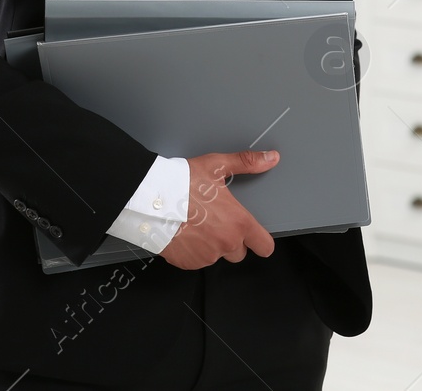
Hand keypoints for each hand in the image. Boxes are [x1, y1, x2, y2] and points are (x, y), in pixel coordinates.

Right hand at [158, 150, 277, 269]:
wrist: (151, 199)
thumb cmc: (182, 182)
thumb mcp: (217, 166)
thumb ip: (246, 163)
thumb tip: (270, 158)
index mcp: (238, 223)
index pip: (265, 246)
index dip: (260, 241)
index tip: (254, 236)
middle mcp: (225, 243)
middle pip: (239, 252)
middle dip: (231, 240)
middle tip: (215, 221)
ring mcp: (206, 256)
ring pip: (216, 255)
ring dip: (210, 245)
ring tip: (195, 223)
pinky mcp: (187, 263)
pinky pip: (196, 260)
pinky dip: (192, 250)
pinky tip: (184, 232)